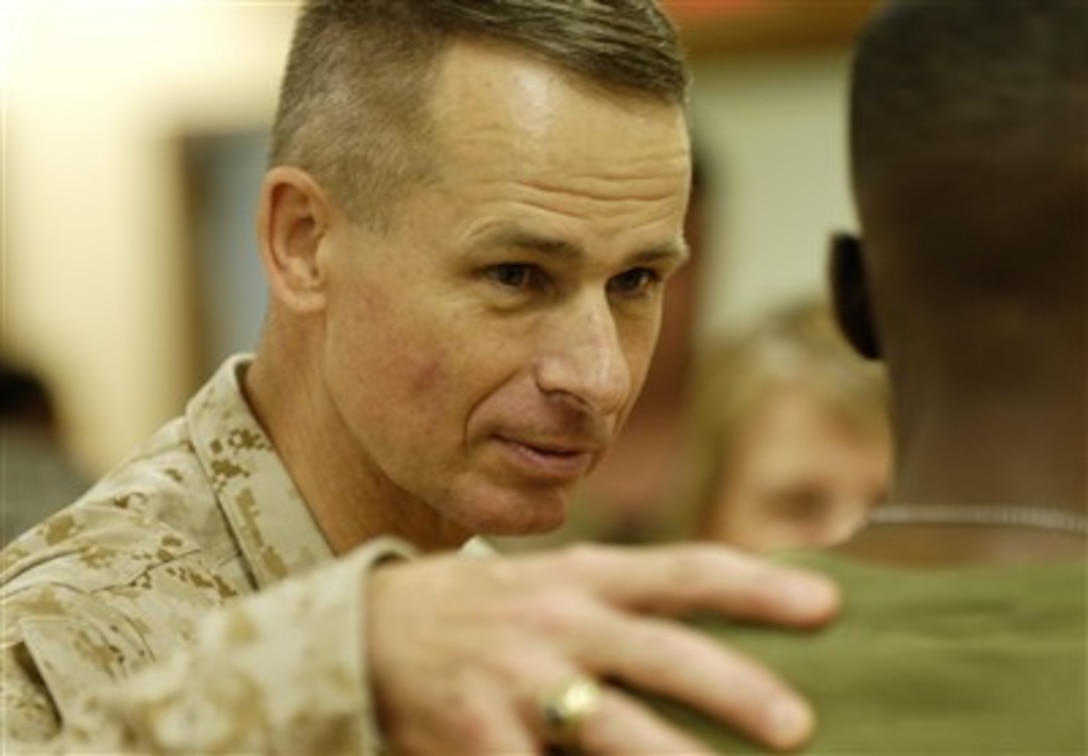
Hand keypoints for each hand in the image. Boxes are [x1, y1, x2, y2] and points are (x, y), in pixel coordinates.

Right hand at [367, 543, 838, 753]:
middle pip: (659, 650)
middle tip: (797, 727)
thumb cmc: (485, 610)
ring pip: (607, 725)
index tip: (828, 606)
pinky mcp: (474, 733)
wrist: (368, 629)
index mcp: (586, 577)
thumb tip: (725, 631)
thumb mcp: (554, 584)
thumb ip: (628, 603)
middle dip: (730, 687)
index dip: (757, 586)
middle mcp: (558, 620)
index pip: (685, 571)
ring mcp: (515, 678)